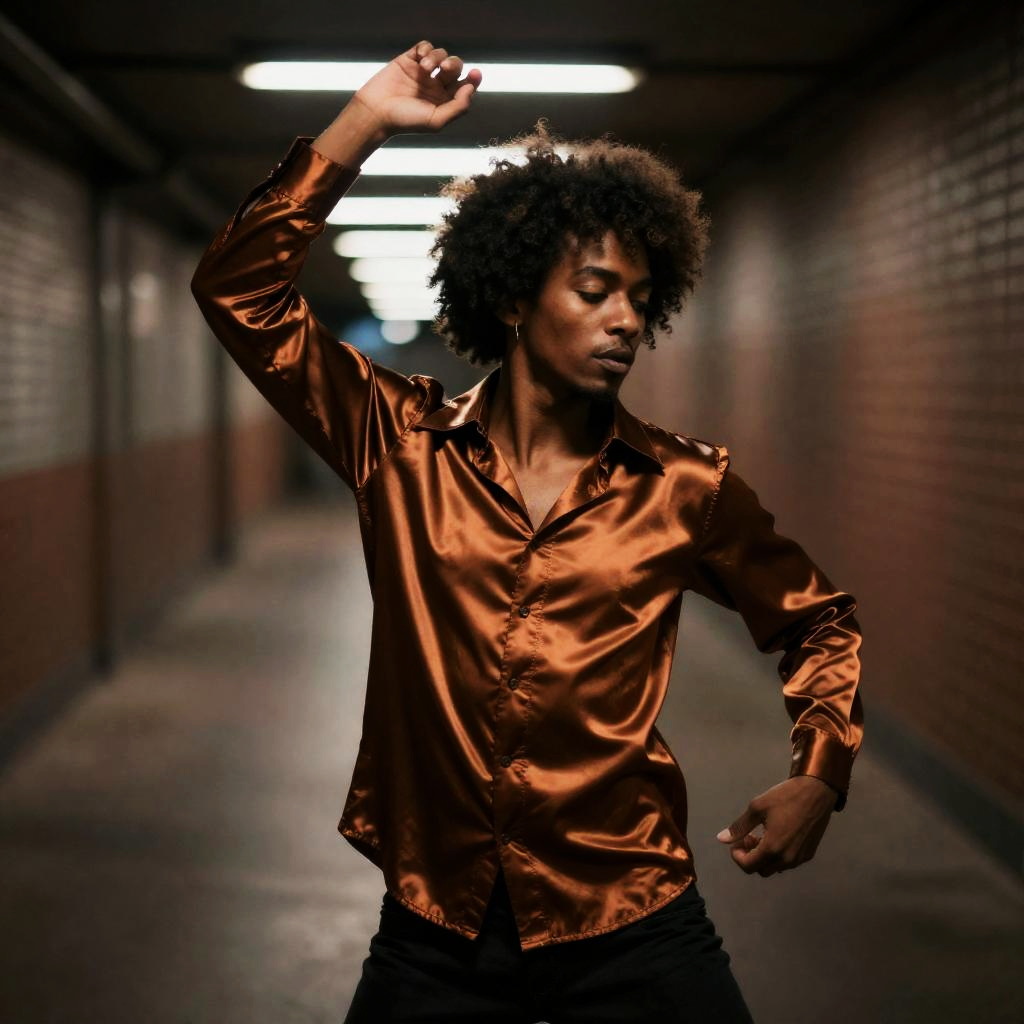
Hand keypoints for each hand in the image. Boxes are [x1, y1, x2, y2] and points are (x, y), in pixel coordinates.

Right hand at [352, 40, 481, 138]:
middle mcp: (435, 86)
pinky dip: (426, 49)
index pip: (465, 86)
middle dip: (453, 65)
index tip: (475, 74)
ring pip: (441, 54)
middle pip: (455, 67)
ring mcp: (422, 72)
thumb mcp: (436, 120)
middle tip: (445, 69)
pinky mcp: (409, 60)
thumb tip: (471, 88)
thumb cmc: (406, 120)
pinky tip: (421, 58)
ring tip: (425, 68)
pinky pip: (424, 47)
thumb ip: (458, 107)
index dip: (473, 79)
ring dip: (437, 57)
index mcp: (444, 101)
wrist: (377, 111)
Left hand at [715, 776, 835, 876]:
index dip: (737, 856)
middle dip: (750, 857)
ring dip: (764, 857)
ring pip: (775, 868)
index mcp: (772, 848)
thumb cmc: (785, 797)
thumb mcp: (757, 808)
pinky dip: (778, 855)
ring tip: (762, 835)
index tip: (737, 841)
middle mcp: (787, 859)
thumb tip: (721, 839)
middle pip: (761, 870)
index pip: (748, 866)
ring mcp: (800, 858)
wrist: (817, 792)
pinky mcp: (809, 854)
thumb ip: (739, 827)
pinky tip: (777, 836)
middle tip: (749, 837)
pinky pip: (788, 863)